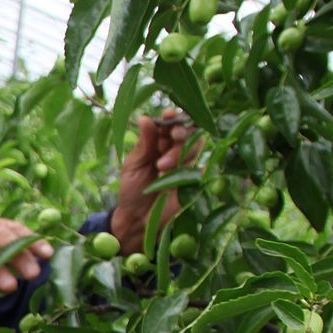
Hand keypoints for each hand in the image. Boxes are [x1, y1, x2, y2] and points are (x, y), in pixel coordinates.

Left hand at [112, 109, 195, 253]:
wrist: (139, 218)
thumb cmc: (133, 189)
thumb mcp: (134, 165)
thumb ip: (143, 143)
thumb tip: (146, 118)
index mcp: (158, 143)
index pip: (170, 124)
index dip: (172, 117)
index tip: (169, 114)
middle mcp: (175, 150)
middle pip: (186, 132)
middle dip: (180, 132)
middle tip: (172, 137)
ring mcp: (187, 164)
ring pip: (194, 147)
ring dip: (179, 152)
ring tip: (161, 166)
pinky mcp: (195, 180)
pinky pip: (200, 168)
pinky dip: (188, 169)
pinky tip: (172, 176)